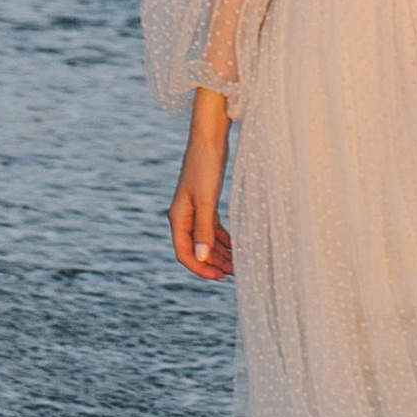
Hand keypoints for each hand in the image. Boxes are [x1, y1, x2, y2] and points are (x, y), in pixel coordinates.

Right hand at [167, 93, 234, 280]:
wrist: (209, 138)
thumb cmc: (206, 166)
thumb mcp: (206, 200)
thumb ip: (204, 230)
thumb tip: (201, 258)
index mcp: (178, 217)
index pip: (185, 253)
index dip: (200, 268)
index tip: (219, 278)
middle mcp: (184, 216)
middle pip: (196, 249)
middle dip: (214, 263)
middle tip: (234, 274)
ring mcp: (194, 209)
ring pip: (206, 240)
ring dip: (220, 252)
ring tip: (238, 263)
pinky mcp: (205, 202)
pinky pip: (212, 228)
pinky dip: (223, 239)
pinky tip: (236, 246)